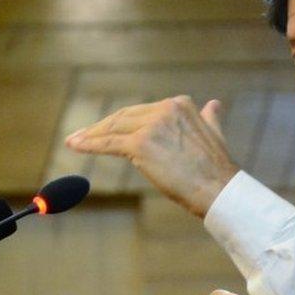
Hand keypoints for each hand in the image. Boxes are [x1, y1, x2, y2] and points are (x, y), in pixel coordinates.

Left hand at [65, 96, 238, 217]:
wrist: (219, 189)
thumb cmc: (216, 170)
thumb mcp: (216, 134)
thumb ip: (209, 118)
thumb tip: (214, 105)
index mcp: (180, 104)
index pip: (142, 111)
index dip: (121, 121)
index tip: (106, 128)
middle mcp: (165, 109)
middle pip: (124, 116)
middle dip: (102, 126)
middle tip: (83, 134)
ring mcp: (152, 125)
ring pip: (114, 128)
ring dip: (91, 135)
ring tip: (75, 141)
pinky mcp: (141, 144)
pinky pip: (109, 144)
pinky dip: (90, 144)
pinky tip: (76, 146)